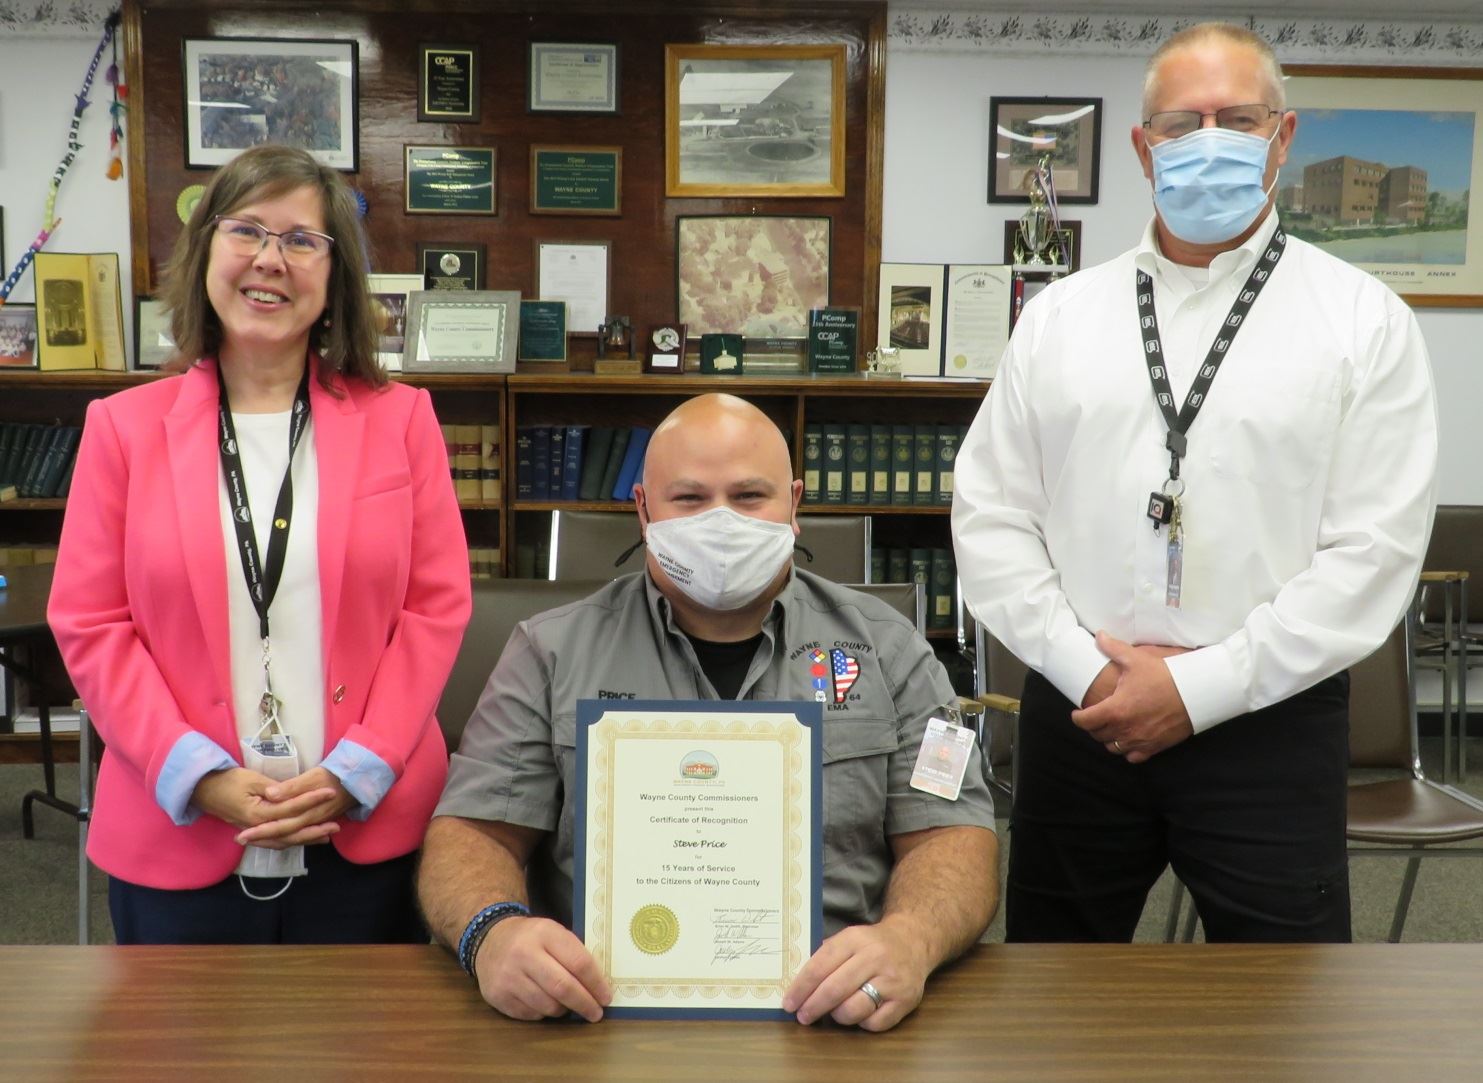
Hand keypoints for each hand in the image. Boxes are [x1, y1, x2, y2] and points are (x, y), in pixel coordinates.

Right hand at [192, 766, 342, 846]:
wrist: (203, 790)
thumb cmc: (227, 781)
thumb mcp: (250, 779)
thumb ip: (272, 789)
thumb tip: (289, 794)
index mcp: (257, 814)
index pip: (290, 809)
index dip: (311, 800)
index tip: (330, 792)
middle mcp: (258, 827)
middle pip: (291, 832)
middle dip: (315, 829)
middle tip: (337, 825)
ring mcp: (256, 831)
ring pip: (285, 841)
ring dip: (307, 838)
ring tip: (328, 835)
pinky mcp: (255, 831)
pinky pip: (277, 841)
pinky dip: (293, 841)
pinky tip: (307, 839)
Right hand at [473, 915, 611, 1022]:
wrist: (490, 940)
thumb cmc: (531, 938)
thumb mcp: (552, 933)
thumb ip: (573, 953)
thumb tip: (598, 986)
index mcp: (545, 933)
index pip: (579, 962)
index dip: (596, 983)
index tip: (606, 997)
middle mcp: (524, 953)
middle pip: (563, 987)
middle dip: (585, 1003)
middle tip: (596, 1013)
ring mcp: (509, 976)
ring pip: (547, 1005)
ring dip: (564, 1010)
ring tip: (569, 1006)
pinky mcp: (498, 995)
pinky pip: (530, 1014)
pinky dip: (544, 1013)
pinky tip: (546, 1004)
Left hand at [782, 916, 926, 1031]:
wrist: (914, 942)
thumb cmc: (872, 944)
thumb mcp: (849, 938)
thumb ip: (826, 956)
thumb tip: (797, 986)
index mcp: (854, 939)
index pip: (821, 965)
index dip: (801, 987)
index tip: (789, 1002)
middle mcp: (874, 958)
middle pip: (835, 989)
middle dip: (813, 1006)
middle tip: (803, 1016)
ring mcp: (892, 980)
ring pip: (854, 1009)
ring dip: (837, 1016)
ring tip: (834, 1013)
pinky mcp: (905, 1001)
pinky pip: (875, 1023)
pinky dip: (862, 1023)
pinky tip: (860, 1014)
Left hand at [1070, 632, 1193, 763]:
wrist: (1195, 693)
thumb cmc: (1164, 676)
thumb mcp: (1136, 659)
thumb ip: (1113, 648)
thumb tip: (1099, 636)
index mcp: (1115, 710)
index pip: (1085, 721)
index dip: (1077, 717)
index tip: (1078, 713)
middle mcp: (1125, 730)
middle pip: (1097, 735)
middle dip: (1093, 726)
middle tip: (1095, 716)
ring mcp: (1140, 741)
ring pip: (1113, 748)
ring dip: (1109, 738)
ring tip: (1111, 727)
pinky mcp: (1155, 747)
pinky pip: (1133, 757)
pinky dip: (1128, 751)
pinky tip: (1130, 739)